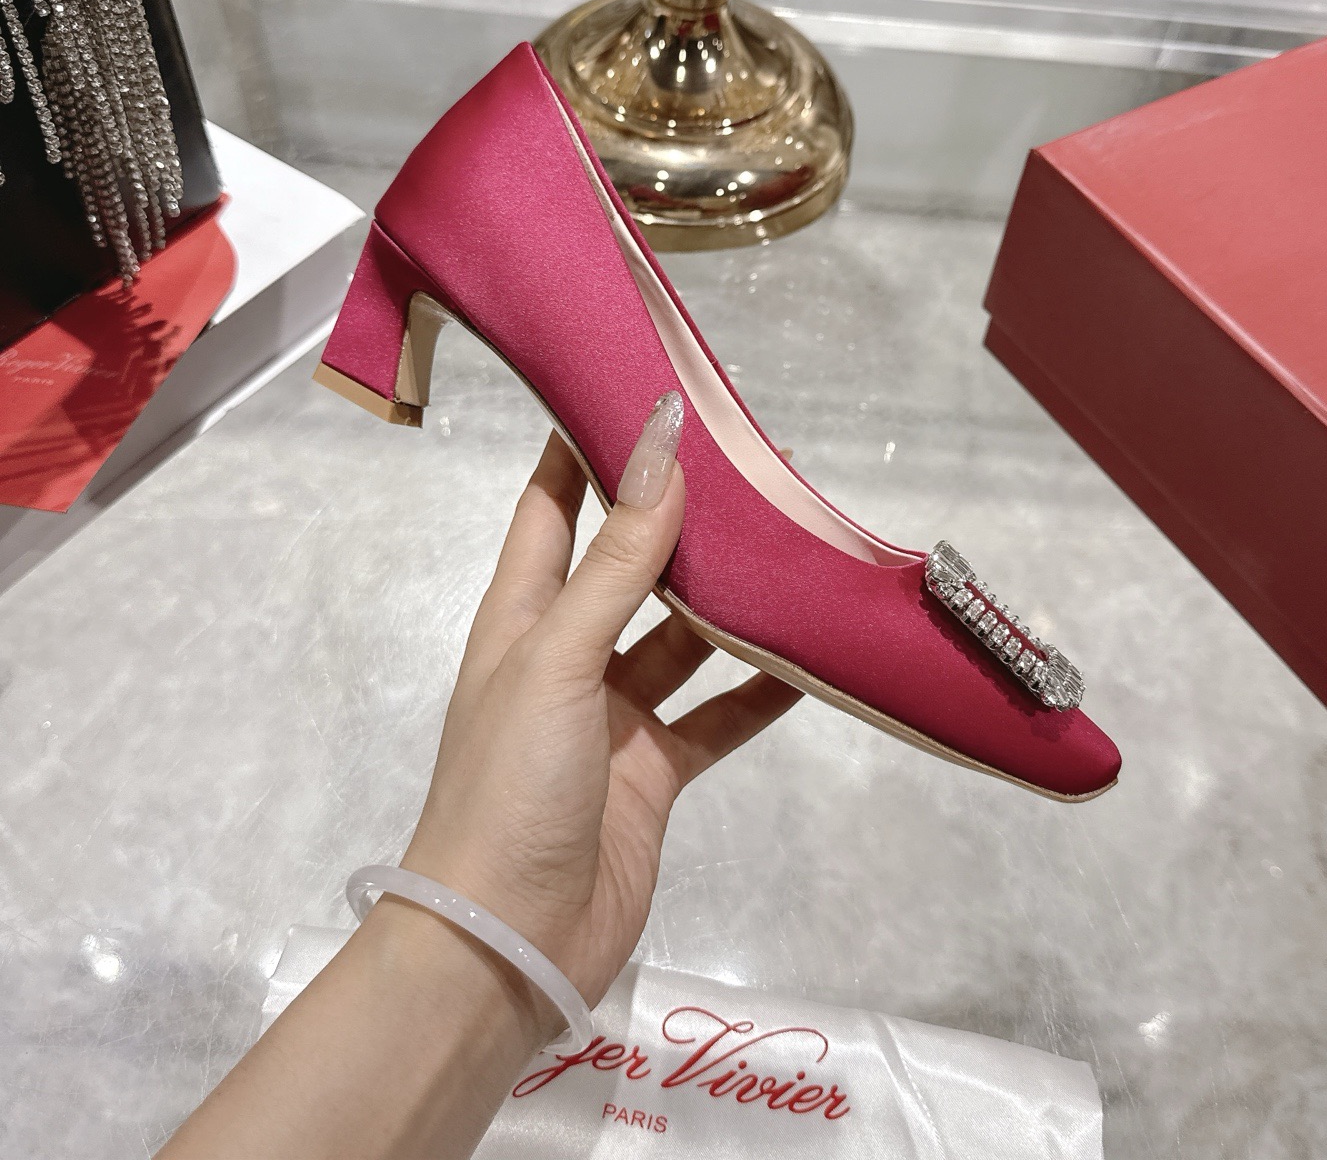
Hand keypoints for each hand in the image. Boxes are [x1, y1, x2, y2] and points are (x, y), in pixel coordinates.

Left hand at [395, 392, 800, 1011]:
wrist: (508, 944)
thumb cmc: (511, 783)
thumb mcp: (559, 658)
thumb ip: (616, 562)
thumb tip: (657, 451)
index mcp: (522, 615)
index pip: (552, 507)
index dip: (586, 448)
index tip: (637, 390)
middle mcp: (568, 653)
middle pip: (629, 565)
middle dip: (680, 519)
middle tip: (750, 466)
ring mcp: (613, 715)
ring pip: (682, 638)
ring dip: (728, 602)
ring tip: (791, 549)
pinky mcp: (654, 772)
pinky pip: (716, 716)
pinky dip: (759, 690)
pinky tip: (811, 659)